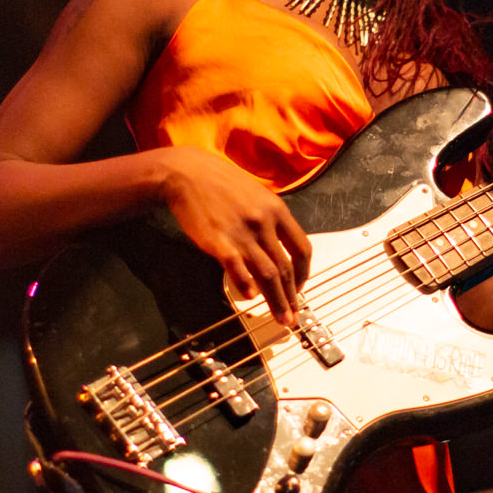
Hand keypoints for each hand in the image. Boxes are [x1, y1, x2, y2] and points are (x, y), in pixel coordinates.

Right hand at [158, 146, 311, 325]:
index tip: (300, 288)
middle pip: (286, 267)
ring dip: (277, 300)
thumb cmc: (220, 183)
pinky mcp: (218, 241)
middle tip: (294, 317)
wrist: (186, 173)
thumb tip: (279, 246)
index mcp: (277, 211)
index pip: (302, 248)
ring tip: (282, 319)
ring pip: (267, 273)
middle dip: (292, 296)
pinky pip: (237, 267)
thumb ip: (270, 219)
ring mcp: (242, 232)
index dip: (305, 274)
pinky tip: (250, 297)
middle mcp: (264, 223)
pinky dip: (245, 283)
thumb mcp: (256, 195)